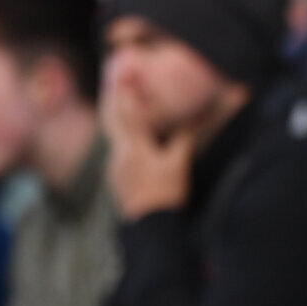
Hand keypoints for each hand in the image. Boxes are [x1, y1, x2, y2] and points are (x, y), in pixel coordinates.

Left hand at [102, 80, 195, 220]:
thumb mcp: (179, 165)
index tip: (123, 78)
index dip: (127, 95)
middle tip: (113, 85)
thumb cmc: (166, 194)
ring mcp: (114, 169)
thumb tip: (193, 120)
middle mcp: (118, 155)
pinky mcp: (116, 180)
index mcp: (134, 148)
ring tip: (118, 109)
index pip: (129, 115)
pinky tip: (127, 144)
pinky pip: (116, 154)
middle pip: (114, 123)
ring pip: (114, 139)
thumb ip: (184, 140)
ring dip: (117, 122)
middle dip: (115, 104)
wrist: (150, 227)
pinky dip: (121, 142)